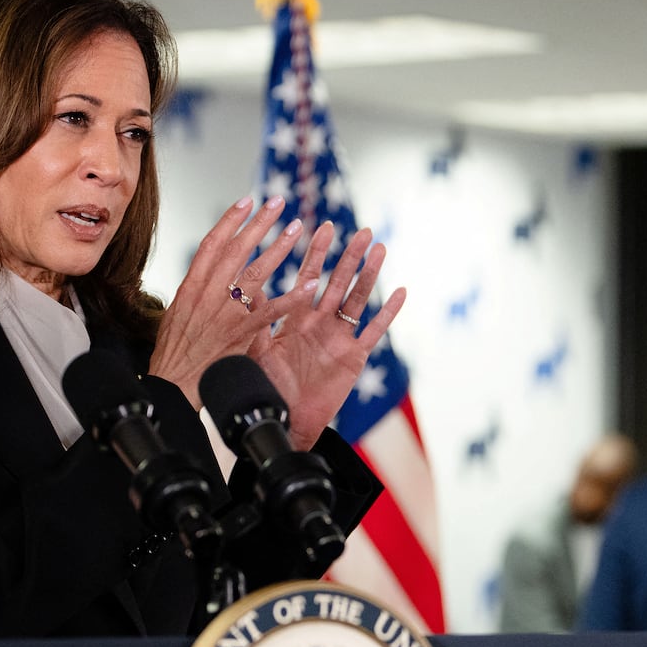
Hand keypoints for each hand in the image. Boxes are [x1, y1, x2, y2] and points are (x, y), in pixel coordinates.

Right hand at [148, 197, 319, 406]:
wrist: (174, 382)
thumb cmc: (175, 349)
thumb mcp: (179, 310)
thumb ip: (200, 289)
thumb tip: (214, 271)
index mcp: (192, 285)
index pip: (213, 243)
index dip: (231, 219)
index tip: (248, 201)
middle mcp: (208, 293)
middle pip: (237, 250)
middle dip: (259, 223)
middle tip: (279, 203)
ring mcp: (226, 312)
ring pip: (256, 273)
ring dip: (279, 248)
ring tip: (297, 228)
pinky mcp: (241, 332)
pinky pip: (272, 311)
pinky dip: (292, 297)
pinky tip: (311, 284)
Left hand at [249, 222, 405, 449]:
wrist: (281, 419)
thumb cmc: (265, 386)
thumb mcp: (257, 348)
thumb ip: (257, 316)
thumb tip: (245, 285)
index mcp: (297, 318)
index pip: (309, 277)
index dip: (317, 253)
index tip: (323, 226)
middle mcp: (321, 323)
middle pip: (339, 282)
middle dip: (350, 256)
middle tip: (363, 230)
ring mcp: (339, 339)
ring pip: (357, 300)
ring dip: (369, 275)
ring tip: (380, 249)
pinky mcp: (353, 358)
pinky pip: (373, 331)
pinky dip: (387, 312)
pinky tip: (400, 291)